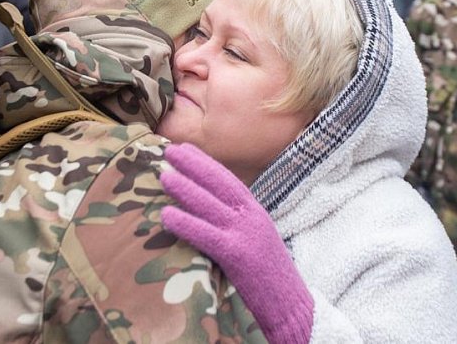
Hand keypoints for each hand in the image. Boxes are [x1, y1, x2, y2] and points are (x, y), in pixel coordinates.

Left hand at [160, 143, 312, 343]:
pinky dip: (185, 223)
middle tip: (170, 151)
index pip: (229, 180)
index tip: (186, 150)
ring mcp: (245, 235)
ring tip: (163, 175)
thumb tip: (207, 212)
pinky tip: (166, 215)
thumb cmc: (269, 279)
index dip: (206, 163)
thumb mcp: (255, 241)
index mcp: (256, 213)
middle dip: (194, 165)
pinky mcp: (237, 255)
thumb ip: (236, 225)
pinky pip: (206, 235)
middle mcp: (252, 217)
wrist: (292, 307)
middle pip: (219, 183)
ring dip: (184, 188)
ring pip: (209, 204)